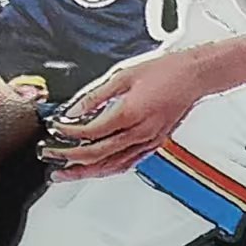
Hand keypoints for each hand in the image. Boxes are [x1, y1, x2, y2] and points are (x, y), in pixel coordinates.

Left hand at [38, 50, 205, 180]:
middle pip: (97, 155)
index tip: (55, 128)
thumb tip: (75, 108)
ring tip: (67, 173)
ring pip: (112, 165)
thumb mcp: (124, 75)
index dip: (68, 132)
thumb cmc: (166, 71)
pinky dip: (109, 169)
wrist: (194, 76)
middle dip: (70, 158)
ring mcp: (148, 141)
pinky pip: (128, 163)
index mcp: (130, 113)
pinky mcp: (154, 143)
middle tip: (51, 156)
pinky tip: (99, 169)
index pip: (90, 132)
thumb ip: (96, 95)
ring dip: (87, 172)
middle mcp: (139, 132)